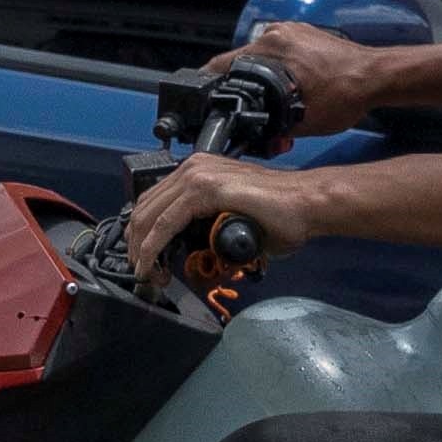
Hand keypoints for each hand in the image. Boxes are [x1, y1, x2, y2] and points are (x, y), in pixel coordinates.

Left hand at [124, 152, 324, 276]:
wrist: (306, 204)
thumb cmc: (280, 214)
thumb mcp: (230, 218)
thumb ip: (208, 227)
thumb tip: (194, 252)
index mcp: (198, 171)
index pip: (153, 202)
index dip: (142, 234)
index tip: (145, 260)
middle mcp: (193, 168)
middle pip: (144, 208)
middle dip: (136, 244)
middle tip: (143, 272)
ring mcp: (198, 175)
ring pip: (149, 216)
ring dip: (141, 249)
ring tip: (147, 274)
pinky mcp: (205, 189)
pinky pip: (166, 222)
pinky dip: (153, 246)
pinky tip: (151, 264)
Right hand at [199, 19, 389, 137]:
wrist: (378, 77)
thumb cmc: (348, 93)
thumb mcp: (302, 122)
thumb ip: (272, 129)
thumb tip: (256, 140)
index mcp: (270, 47)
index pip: (223, 64)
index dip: (212, 85)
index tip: (207, 98)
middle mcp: (278, 33)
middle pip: (241, 61)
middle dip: (241, 85)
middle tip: (245, 106)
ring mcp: (293, 32)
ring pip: (262, 58)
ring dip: (262, 78)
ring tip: (270, 99)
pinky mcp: (306, 36)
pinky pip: (280, 53)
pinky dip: (279, 70)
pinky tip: (289, 88)